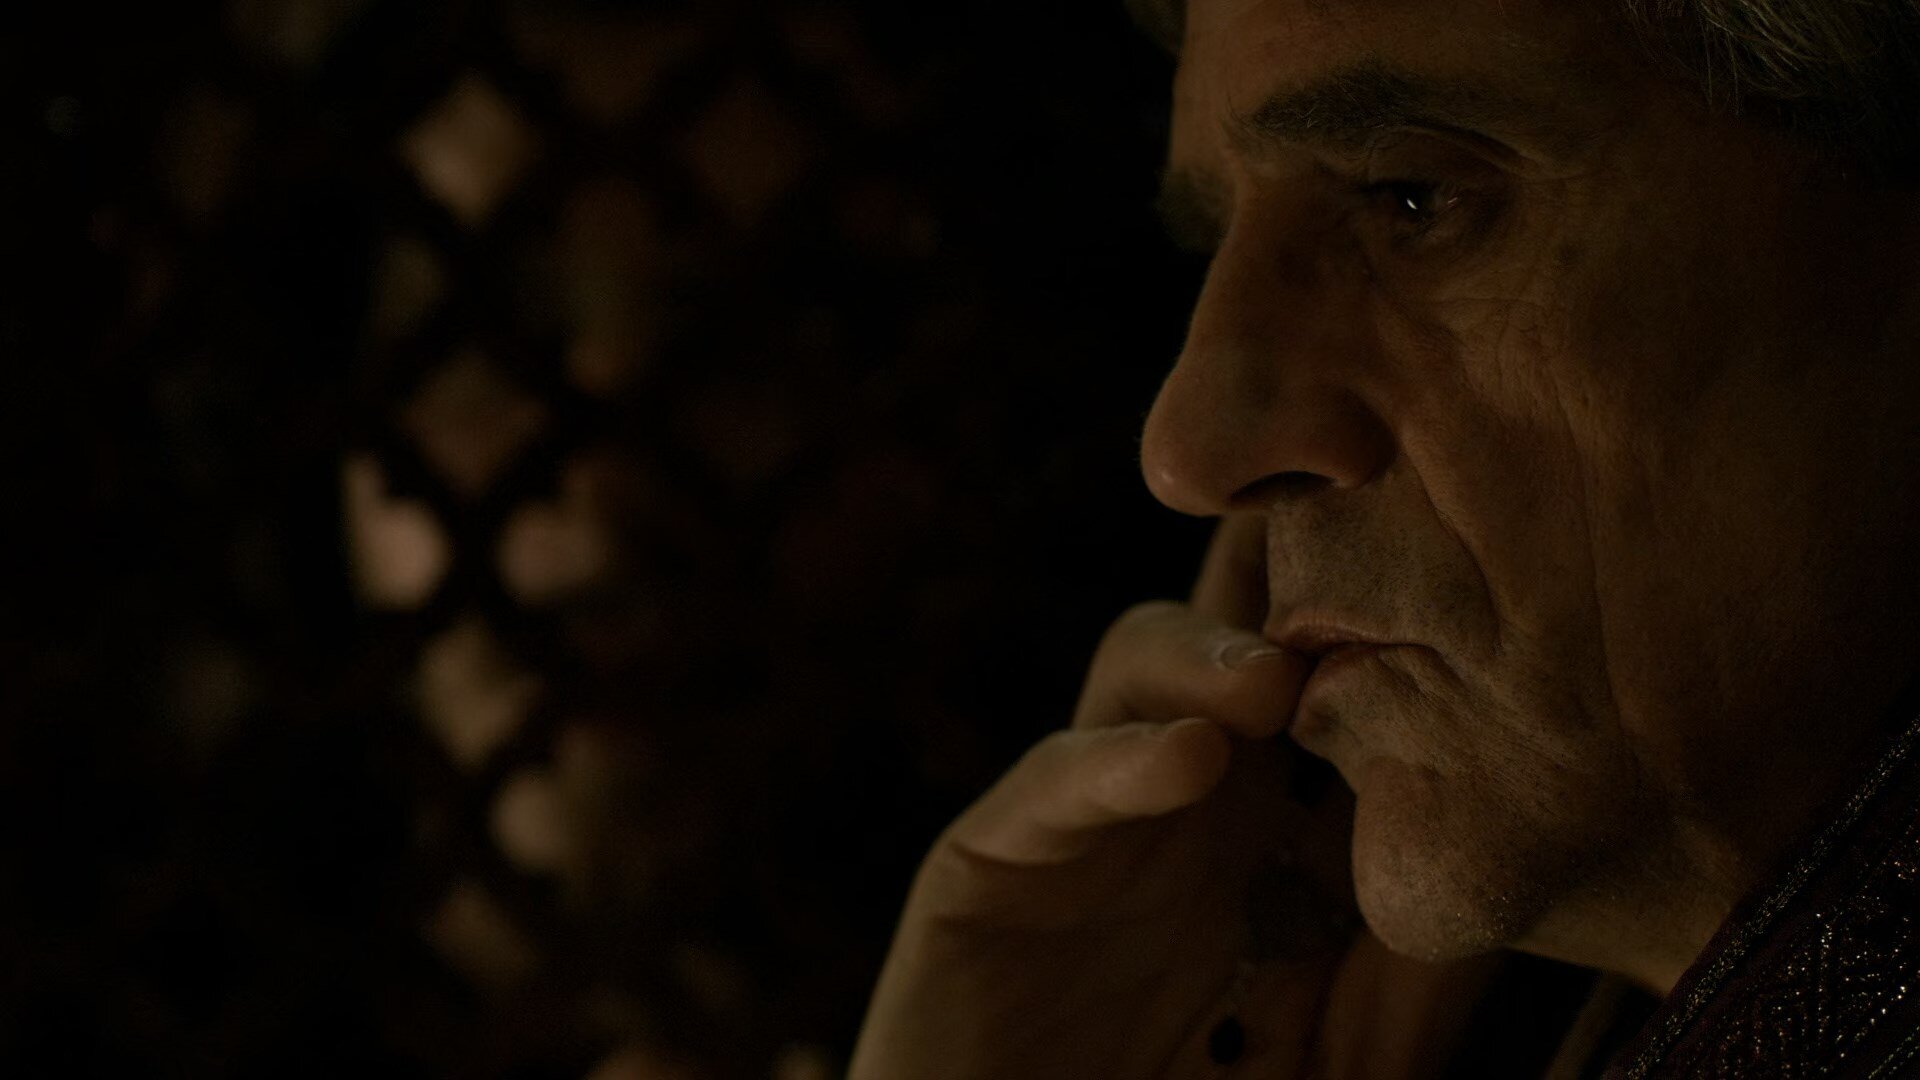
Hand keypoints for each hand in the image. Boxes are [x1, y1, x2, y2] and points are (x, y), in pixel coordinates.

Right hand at [850, 516, 1499, 1078]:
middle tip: (1352, 515)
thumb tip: (1534, 850)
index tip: (1467, 556)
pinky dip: (1116, 762)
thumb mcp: (1350, 1057)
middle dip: (1291, 566)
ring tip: (1277, 681)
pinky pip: (1051, 786)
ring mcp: (1087, 818)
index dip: (1387, 612)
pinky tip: (1191, 759)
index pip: (1335, 684)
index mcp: (1279, 834)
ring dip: (1208, 656)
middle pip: (1240, 632)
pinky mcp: (988, 861)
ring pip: (1137, 666)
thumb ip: (1423, 968)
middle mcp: (1187, 801)